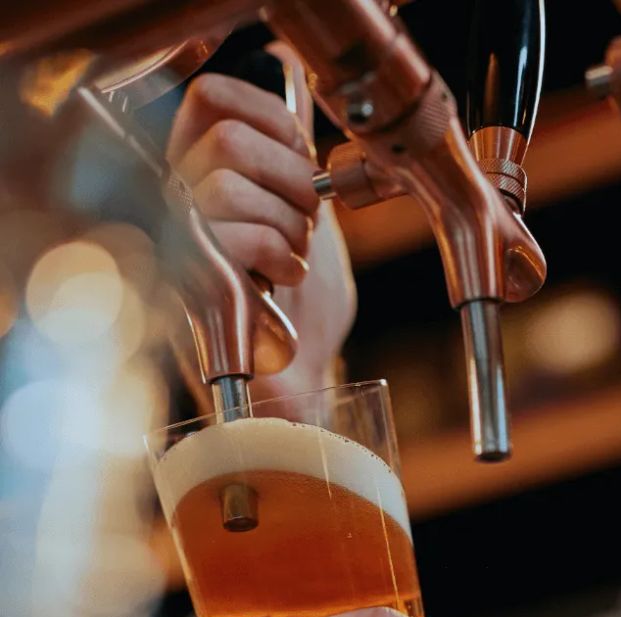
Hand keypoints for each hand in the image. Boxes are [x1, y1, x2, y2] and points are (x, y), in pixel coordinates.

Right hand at [168, 44, 355, 393]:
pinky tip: (286, 276)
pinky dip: (278, 252)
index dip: (270, 118)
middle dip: (291, 180)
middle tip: (307, 223)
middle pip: (226, 139)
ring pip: (227, 184)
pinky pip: (230, 235)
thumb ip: (294, 169)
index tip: (304, 158)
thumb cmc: (302, 307)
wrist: (299, 375)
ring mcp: (176, 241)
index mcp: (201, 172)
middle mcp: (175, 198)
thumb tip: (303, 121)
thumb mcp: (305, 222)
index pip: (213, 97)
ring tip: (296, 258)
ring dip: (288, 223)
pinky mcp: (188, 284)